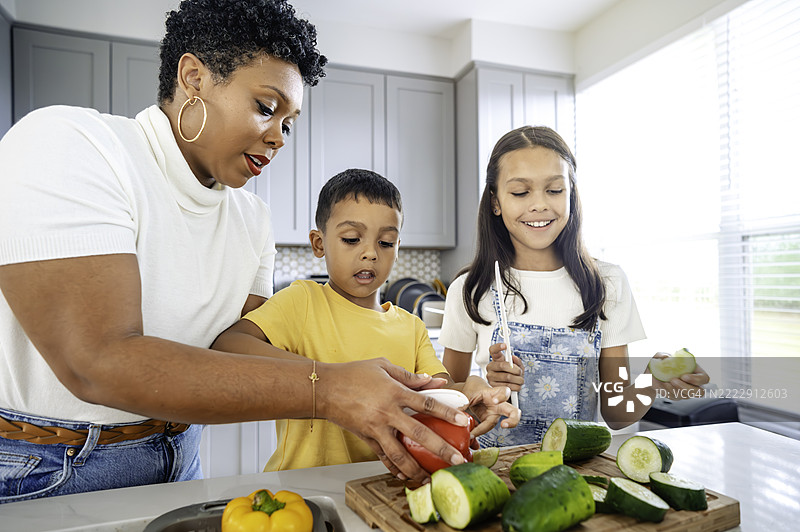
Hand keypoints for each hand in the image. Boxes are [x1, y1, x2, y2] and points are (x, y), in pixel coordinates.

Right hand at [317, 358, 470, 482]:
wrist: (324, 389)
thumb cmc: (353, 374)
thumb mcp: (383, 366)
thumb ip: (409, 376)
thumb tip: (431, 380)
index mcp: (394, 392)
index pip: (426, 403)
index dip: (446, 412)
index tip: (462, 420)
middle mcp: (387, 412)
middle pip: (419, 433)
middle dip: (439, 448)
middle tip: (455, 460)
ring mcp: (376, 428)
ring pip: (400, 454)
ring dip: (417, 468)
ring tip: (431, 478)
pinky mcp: (366, 438)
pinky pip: (383, 457)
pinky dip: (394, 467)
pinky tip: (404, 475)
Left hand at [462, 376, 520, 435]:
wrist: (470, 392)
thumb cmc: (472, 389)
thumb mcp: (467, 392)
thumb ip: (464, 400)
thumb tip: (458, 411)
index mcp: (494, 393)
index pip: (505, 392)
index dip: (502, 397)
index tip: (494, 401)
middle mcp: (499, 405)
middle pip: (514, 412)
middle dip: (513, 420)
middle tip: (504, 425)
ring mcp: (495, 414)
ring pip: (497, 425)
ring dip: (484, 430)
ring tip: (473, 433)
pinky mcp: (488, 421)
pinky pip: (485, 428)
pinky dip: (478, 432)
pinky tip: (469, 433)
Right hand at [486, 343, 523, 390]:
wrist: (509, 388)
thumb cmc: (513, 375)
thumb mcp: (518, 367)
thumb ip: (518, 361)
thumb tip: (513, 358)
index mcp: (496, 359)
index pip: (493, 350)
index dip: (498, 347)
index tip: (505, 345)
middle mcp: (491, 367)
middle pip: (503, 365)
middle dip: (515, 370)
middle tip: (520, 372)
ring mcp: (490, 377)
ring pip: (507, 377)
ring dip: (518, 379)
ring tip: (520, 380)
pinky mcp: (493, 387)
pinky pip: (508, 386)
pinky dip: (516, 387)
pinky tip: (516, 386)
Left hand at [648, 352, 709, 399]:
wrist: (652, 372)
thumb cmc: (661, 361)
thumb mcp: (661, 355)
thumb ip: (663, 355)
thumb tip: (666, 357)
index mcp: (696, 371)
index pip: (704, 379)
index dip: (696, 380)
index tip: (683, 376)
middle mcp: (693, 383)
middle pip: (699, 392)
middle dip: (686, 387)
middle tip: (673, 380)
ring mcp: (686, 391)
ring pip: (685, 396)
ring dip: (674, 389)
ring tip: (666, 381)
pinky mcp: (677, 396)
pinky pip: (674, 397)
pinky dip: (667, 391)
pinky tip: (663, 384)